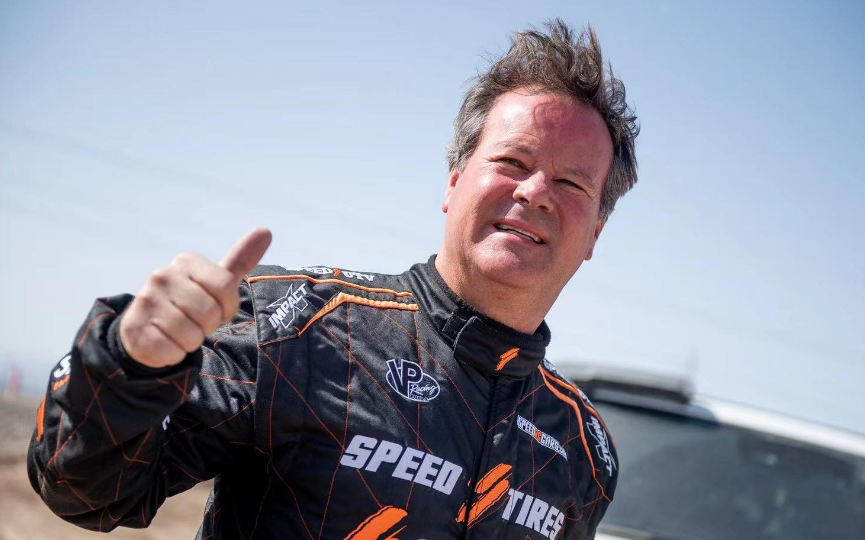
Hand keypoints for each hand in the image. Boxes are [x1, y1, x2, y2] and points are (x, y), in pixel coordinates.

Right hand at [119, 228, 271, 367]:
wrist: (144, 329)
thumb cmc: (188, 304)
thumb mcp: (214, 282)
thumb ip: (239, 260)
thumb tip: (266, 231)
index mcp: (186, 262)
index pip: (226, 286)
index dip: (227, 306)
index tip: (216, 308)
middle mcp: (162, 276)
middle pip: (210, 312)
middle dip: (208, 325)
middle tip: (194, 322)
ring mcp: (146, 302)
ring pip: (192, 334)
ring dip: (191, 341)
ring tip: (178, 331)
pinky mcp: (136, 330)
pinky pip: (173, 351)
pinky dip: (174, 354)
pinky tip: (164, 342)